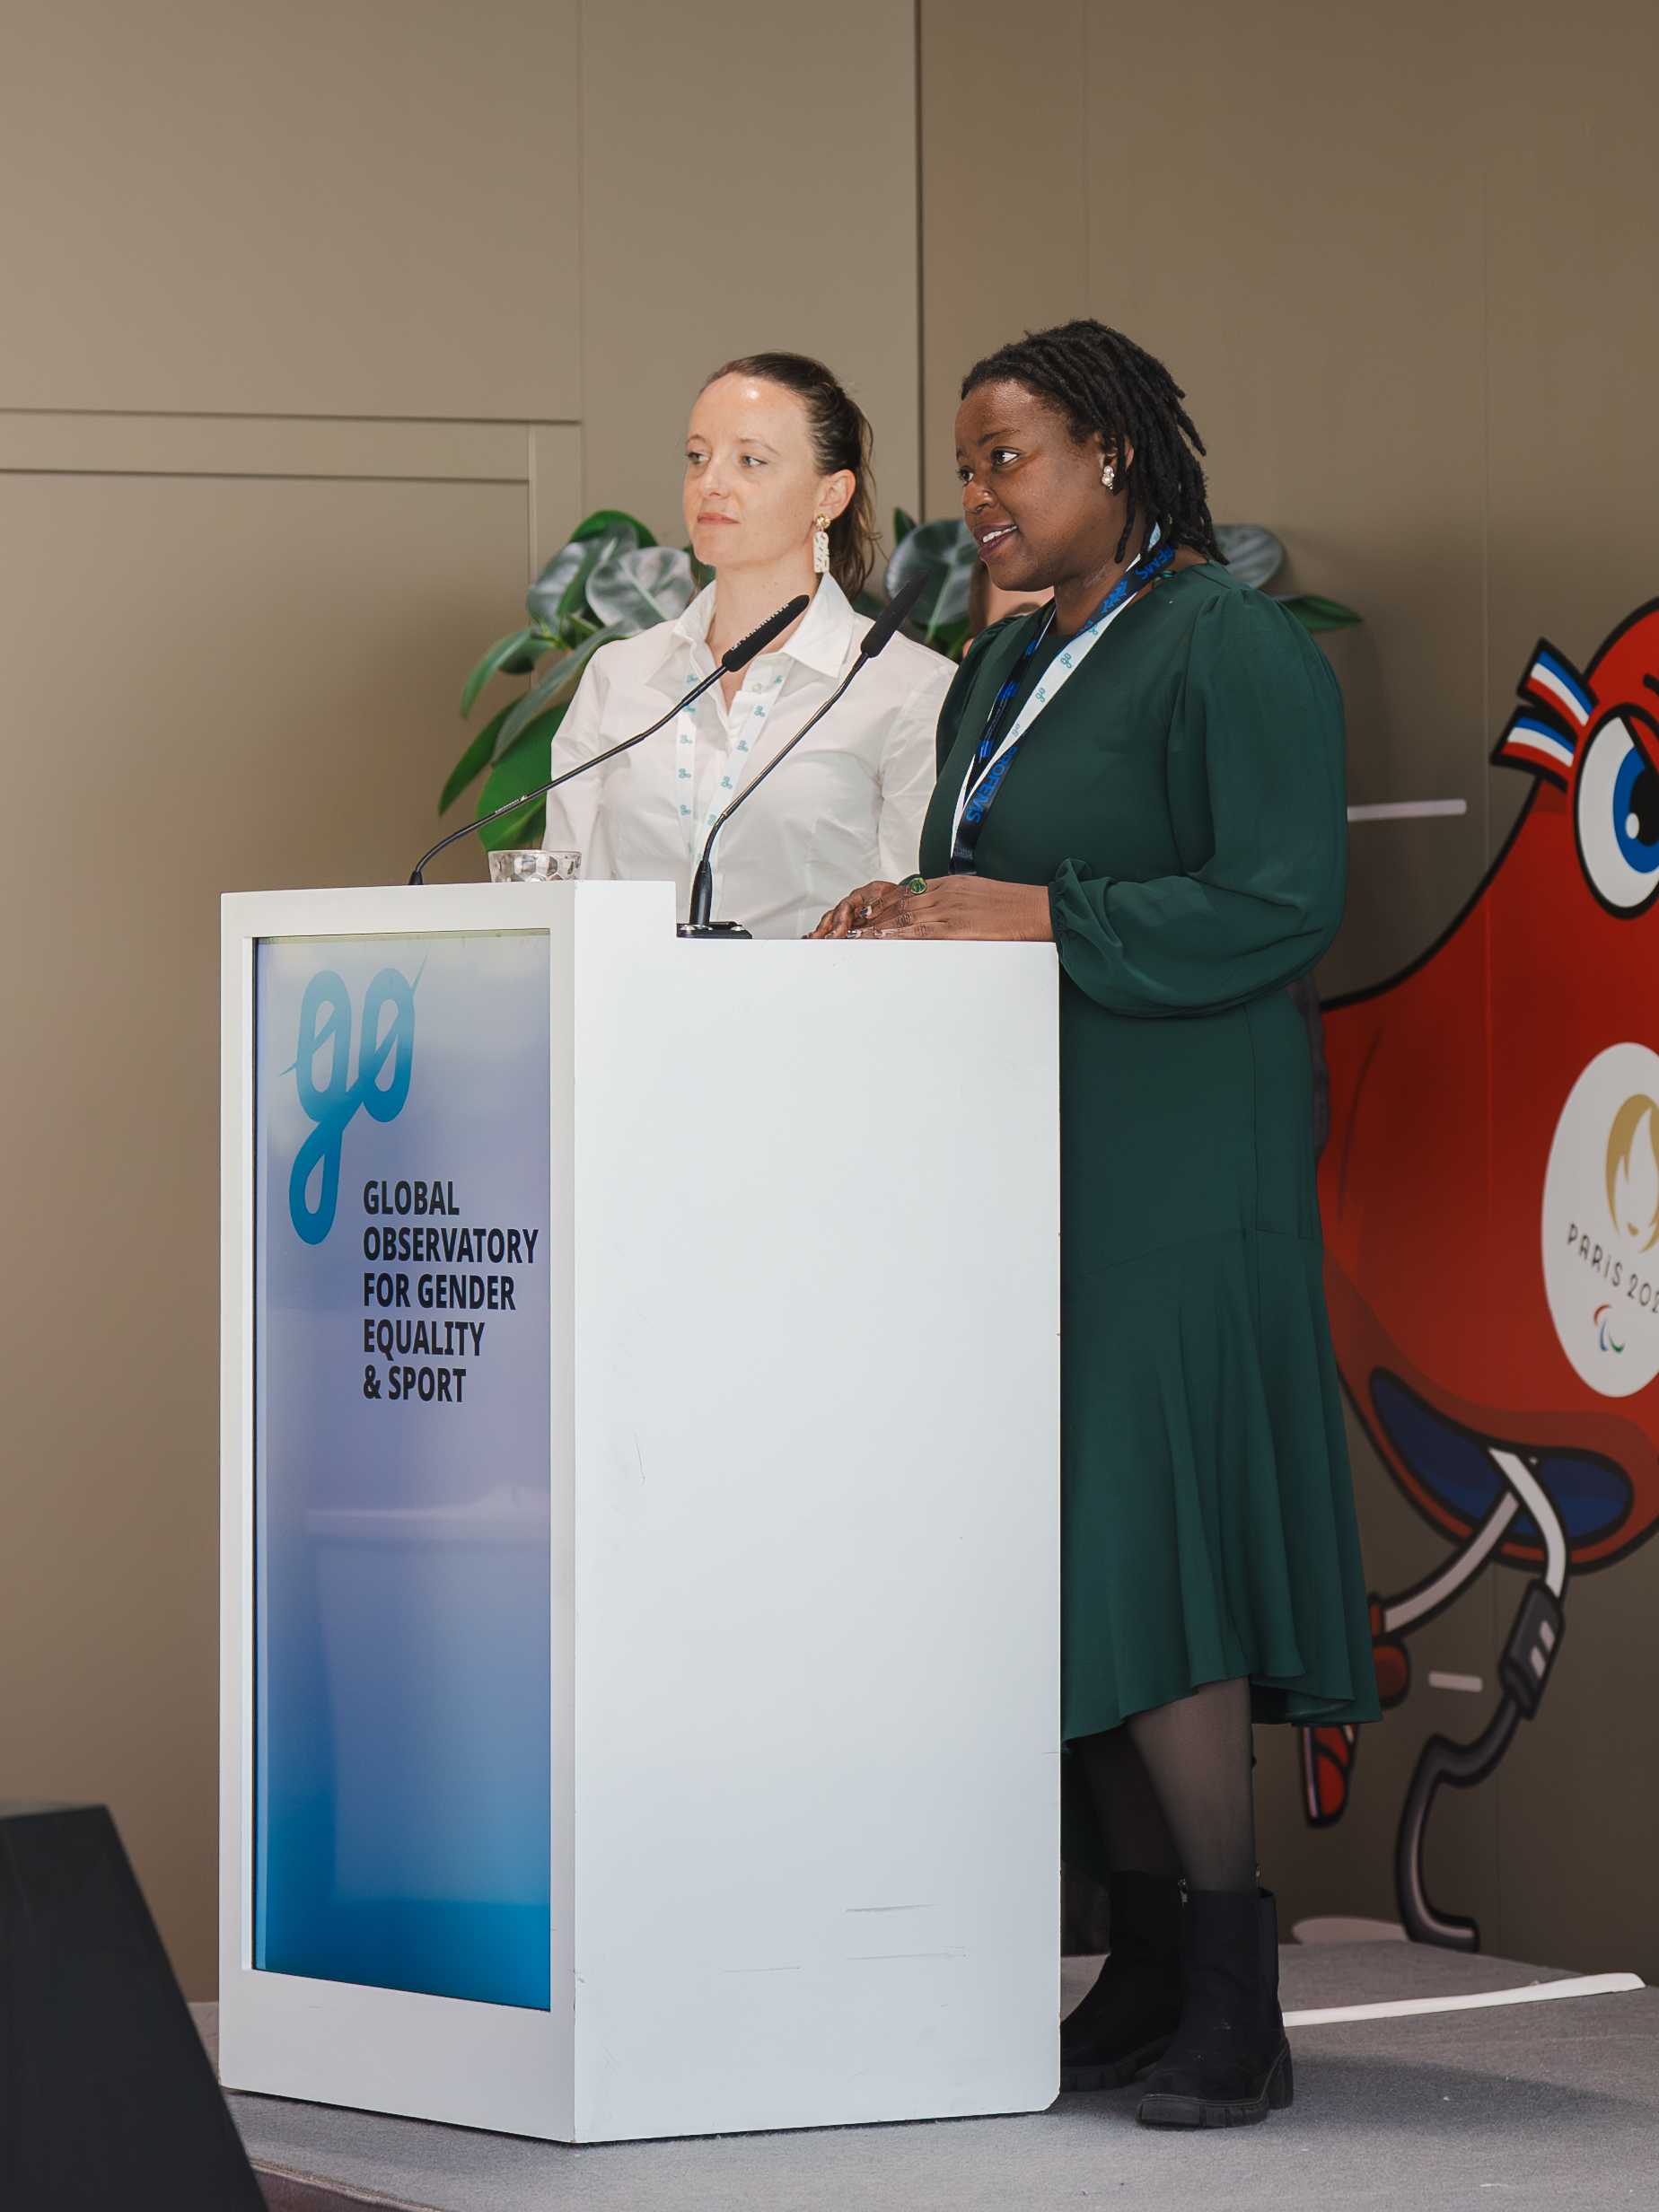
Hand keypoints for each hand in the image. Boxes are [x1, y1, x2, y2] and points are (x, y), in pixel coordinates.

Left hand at [813, 874, 1053, 941]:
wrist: (1038, 909)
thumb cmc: (1014, 907)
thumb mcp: (979, 897)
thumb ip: (955, 904)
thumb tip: (939, 916)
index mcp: (949, 886)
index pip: (905, 893)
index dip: (881, 904)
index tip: (864, 914)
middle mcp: (943, 894)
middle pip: (896, 903)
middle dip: (869, 916)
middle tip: (847, 927)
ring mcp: (948, 909)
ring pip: (900, 915)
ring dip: (873, 926)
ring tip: (852, 936)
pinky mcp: (955, 926)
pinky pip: (918, 931)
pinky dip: (894, 934)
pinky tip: (878, 940)